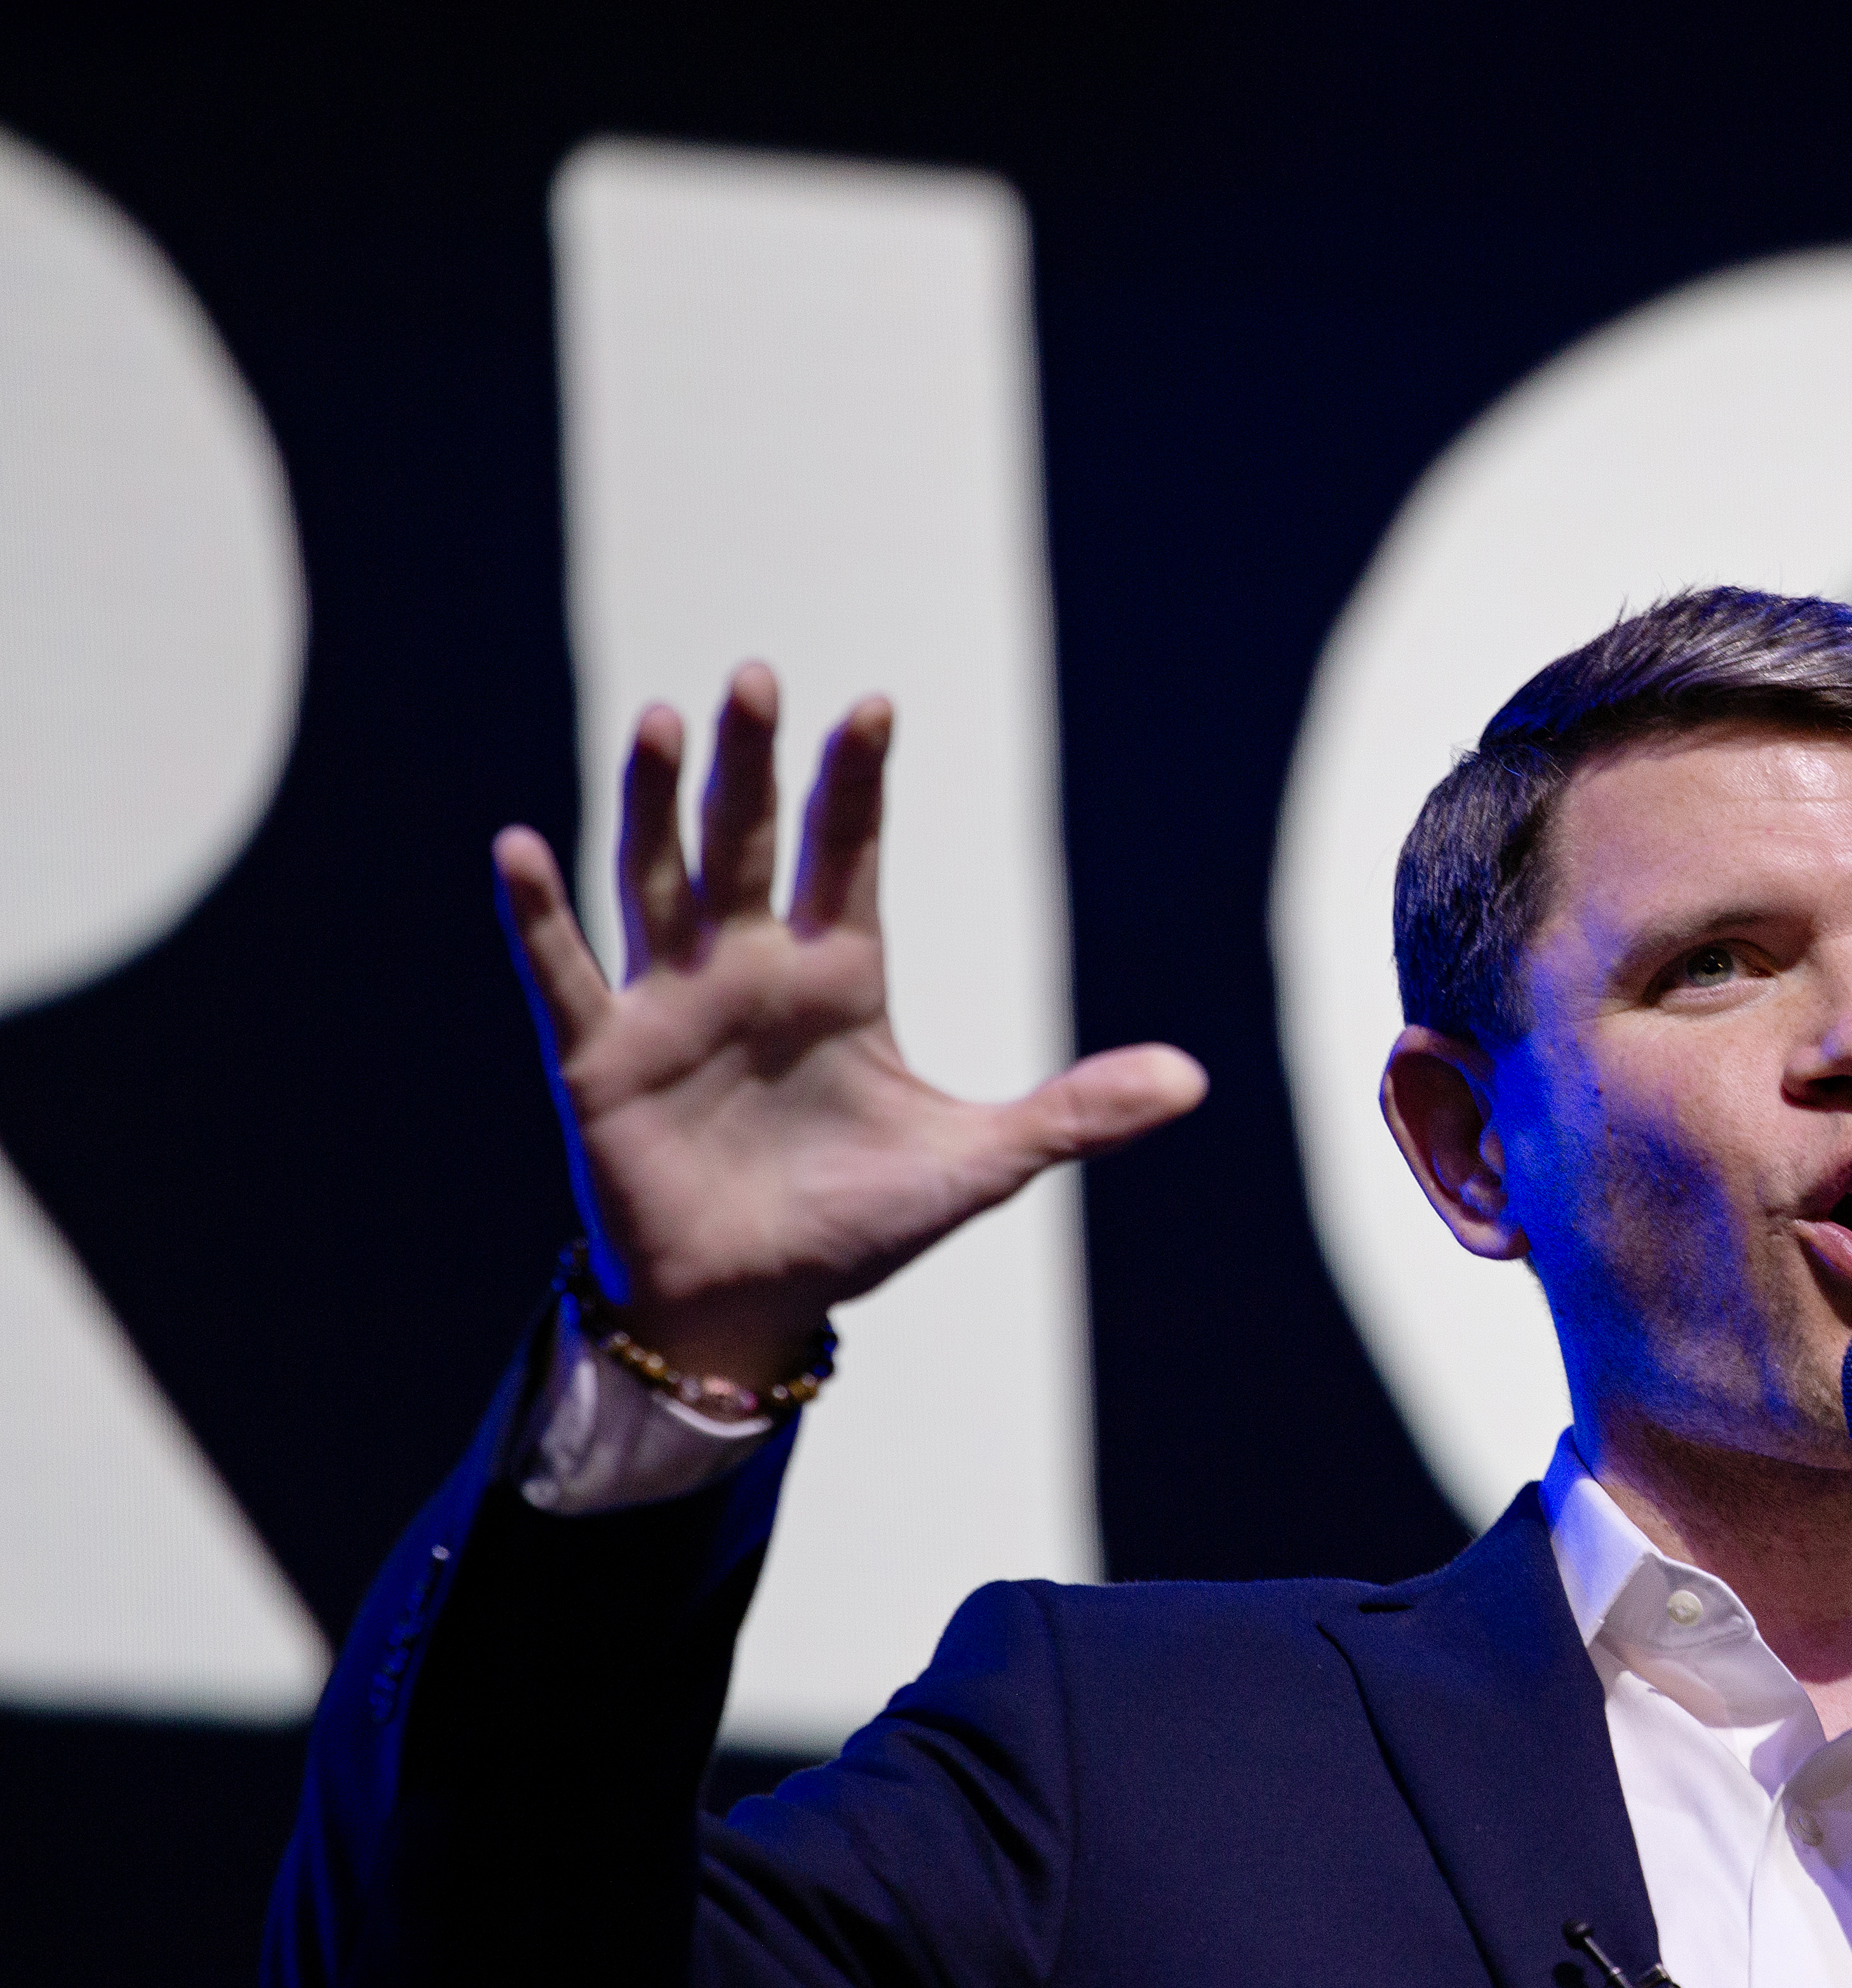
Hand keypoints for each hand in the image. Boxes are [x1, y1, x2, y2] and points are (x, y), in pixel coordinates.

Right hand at [493, 665, 1206, 1382]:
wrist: (756, 1307)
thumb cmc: (855, 1226)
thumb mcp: (978, 1164)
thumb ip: (1077, 1112)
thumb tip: (1194, 1079)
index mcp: (837, 977)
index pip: (848, 855)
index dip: (856, 782)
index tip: (872, 705)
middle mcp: (749, 970)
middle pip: (749, 842)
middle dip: (750, 764)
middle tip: (755, 679)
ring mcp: (670, 1006)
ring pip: (658, 879)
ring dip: (652, 803)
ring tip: (653, 718)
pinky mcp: (603, 1058)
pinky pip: (564, 972)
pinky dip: (539, 914)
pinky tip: (521, 844)